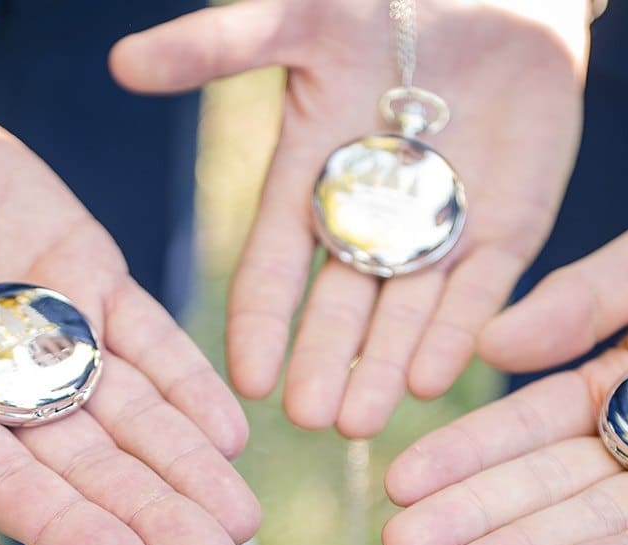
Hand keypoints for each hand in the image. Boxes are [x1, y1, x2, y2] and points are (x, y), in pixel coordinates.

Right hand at [0, 57, 257, 544]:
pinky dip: (187, 379)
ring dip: (182, 463)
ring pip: (123, 411)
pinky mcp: (83, 281)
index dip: (59, 523)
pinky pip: (143, 338)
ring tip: (241, 521)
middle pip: (78, 460)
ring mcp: (41, 336)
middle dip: (147, 506)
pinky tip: (234, 431)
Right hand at [112, 0, 587, 437]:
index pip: (275, 266)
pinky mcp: (504, 230)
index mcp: (310, 181)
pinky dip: (456, 333)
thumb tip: (123, 62)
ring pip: (405, 313)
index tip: (246, 378)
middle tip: (307, 419)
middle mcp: (368, 221)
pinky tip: (430, 378)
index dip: (261, 321)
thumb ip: (217, 46)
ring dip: (382, 367)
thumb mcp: (302, 18)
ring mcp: (436, 231)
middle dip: (323, 362)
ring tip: (361, 422)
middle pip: (340, 306)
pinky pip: (479, 291)